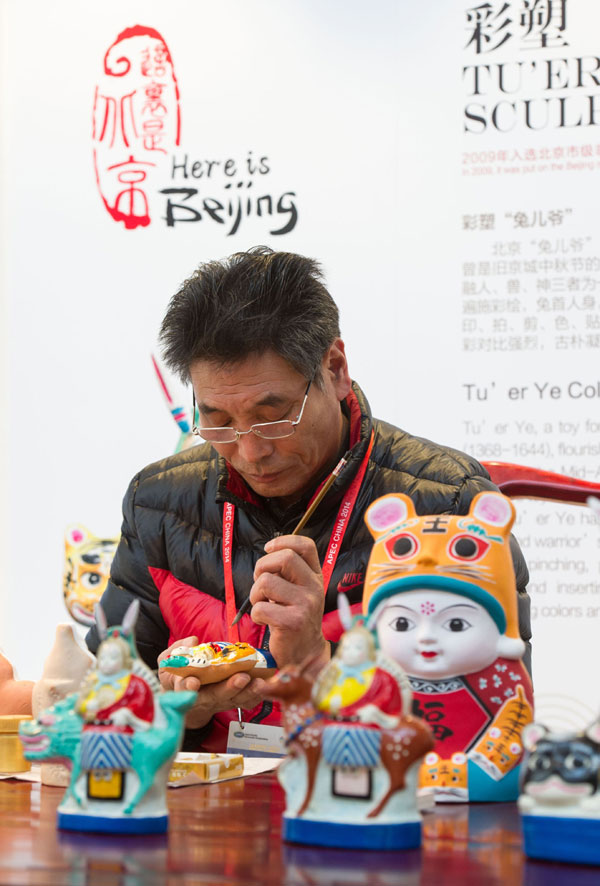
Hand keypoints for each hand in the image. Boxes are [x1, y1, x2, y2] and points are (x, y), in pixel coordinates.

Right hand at [157, 636, 267, 729]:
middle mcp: (204, 698)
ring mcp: (220, 701)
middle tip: (241, 678)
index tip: (193, 683)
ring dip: (248, 692)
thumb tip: (192, 641)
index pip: (183, 688)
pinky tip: (265, 685)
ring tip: (258, 682)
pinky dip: (257, 694)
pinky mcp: (233, 700)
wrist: (189, 692)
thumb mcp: (170, 660)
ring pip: (235, 700)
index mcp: (184, 687)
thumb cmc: (179, 674)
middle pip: (216, 696)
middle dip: (229, 687)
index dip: (187, 687)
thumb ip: (179, 649)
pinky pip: (246, 701)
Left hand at [250, 535, 329, 672]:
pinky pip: (260, 608)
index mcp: (315, 576)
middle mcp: (314, 587)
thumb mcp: (299, 590)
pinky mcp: (292, 622)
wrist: (304, 653)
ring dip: (255, 593)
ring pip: (266, 582)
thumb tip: (269, 552)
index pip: (306, 546)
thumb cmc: (294, 616)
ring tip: (262, 604)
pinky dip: (255, 614)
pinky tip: (265, 620)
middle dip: (262, 567)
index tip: (268, 549)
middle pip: (285, 558)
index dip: (283, 541)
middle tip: (260, 583)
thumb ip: (289, 572)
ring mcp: (305, 605)